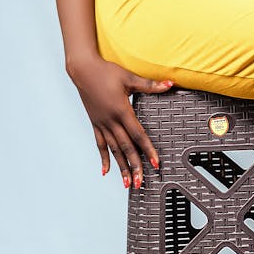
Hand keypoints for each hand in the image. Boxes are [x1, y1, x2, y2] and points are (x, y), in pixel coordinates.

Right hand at [69, 56, 175, 186]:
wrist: (83, 70)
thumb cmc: (106, 72)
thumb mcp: (129, 77)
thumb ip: (150, 85)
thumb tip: (170, 84)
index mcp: (121, 110)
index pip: (138, 135)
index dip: (148, 150)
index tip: (155, 163)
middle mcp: (111, 121)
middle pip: (126, 147)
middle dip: (135, 166)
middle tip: (141, 182)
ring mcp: (101, 124)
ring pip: (113, 150)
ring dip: (121, 167)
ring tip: (127, 183)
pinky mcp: (95, 123)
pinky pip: (99, 144)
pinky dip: (104, 158)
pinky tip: (106, 171)